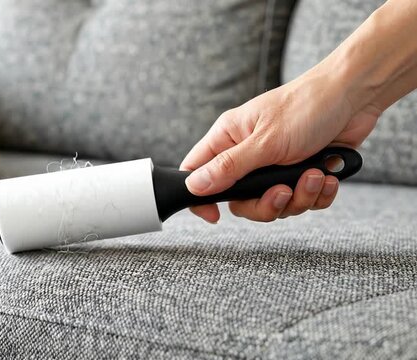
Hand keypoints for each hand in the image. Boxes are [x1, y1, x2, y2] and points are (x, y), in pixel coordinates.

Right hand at [180, 71, 379, 222]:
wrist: (356, 95)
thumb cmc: (306, 105)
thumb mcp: (264, 141)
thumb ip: (228, 167)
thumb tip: (193, 187)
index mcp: (229, 138)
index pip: (197, 171)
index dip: (201, 198)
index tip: (215, 216)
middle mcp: (248, 153)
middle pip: (240, 200)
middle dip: (266, 204)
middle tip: (283, 192)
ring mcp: (275, 164)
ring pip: (274, 203)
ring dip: (299, 197)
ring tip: (315, 176)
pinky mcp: (301, 171)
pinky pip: (302, 200)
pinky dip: (317, 194)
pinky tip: (327, 176)